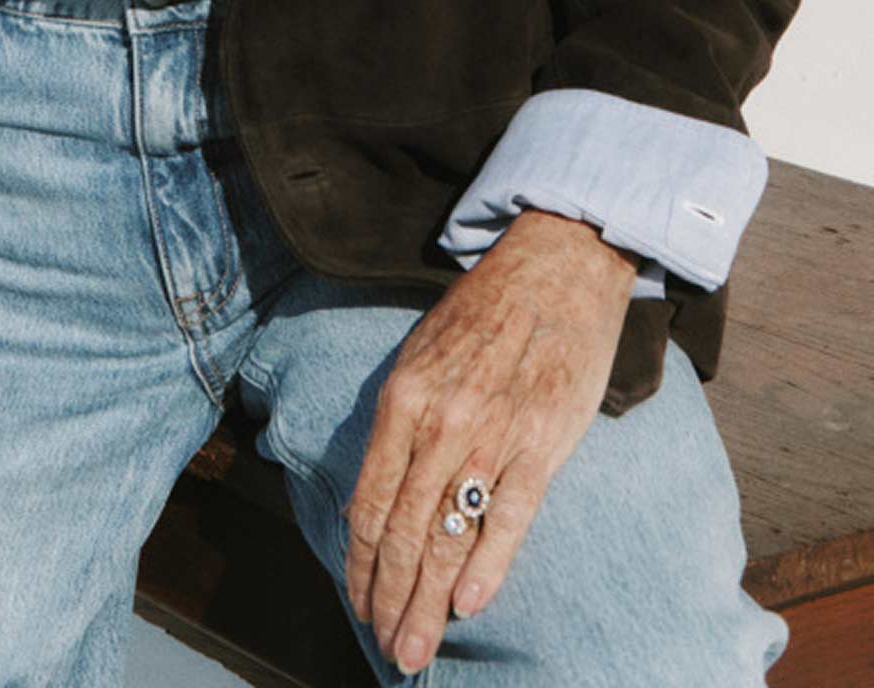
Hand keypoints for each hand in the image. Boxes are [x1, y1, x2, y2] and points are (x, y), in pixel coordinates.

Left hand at [343, 209, 639, 674]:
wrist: (555, 266)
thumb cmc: (483, 312)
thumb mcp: (420, 357)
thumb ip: (399, 424)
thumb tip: (374, 496)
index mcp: (402, 399)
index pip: (370, 503)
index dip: (361, 564)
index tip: (360, 604)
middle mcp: (440, 422)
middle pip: (405, 532)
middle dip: (393, 599)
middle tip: (392, 651)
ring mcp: (492, 434)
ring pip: (449, 536)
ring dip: (431, 601)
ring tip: (417, 648)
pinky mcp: (543, 442)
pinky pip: (509, 516)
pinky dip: (487, 565)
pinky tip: (470, 604)